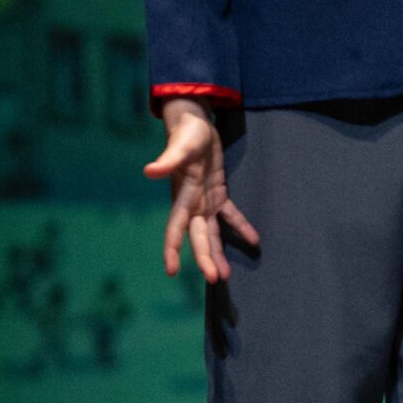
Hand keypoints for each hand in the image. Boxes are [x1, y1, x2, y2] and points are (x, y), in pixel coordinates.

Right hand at [142, 99, 259, 281]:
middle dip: (205, 258)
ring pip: (211, 232)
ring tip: (226, 275)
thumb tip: (149, 171)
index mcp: (182, 196)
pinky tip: (253, 240)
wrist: (194, 122)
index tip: (172, 271)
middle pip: (198, 237)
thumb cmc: (186, 133)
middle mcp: (192, 204)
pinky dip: (240, 227)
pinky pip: (230, 215)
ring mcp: (204, 200)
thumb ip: (168, 160)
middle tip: (215, 279)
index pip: (175, 228)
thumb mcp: (181, 145)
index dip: (172, 249)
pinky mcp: (218, 192)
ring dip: (218, 252)